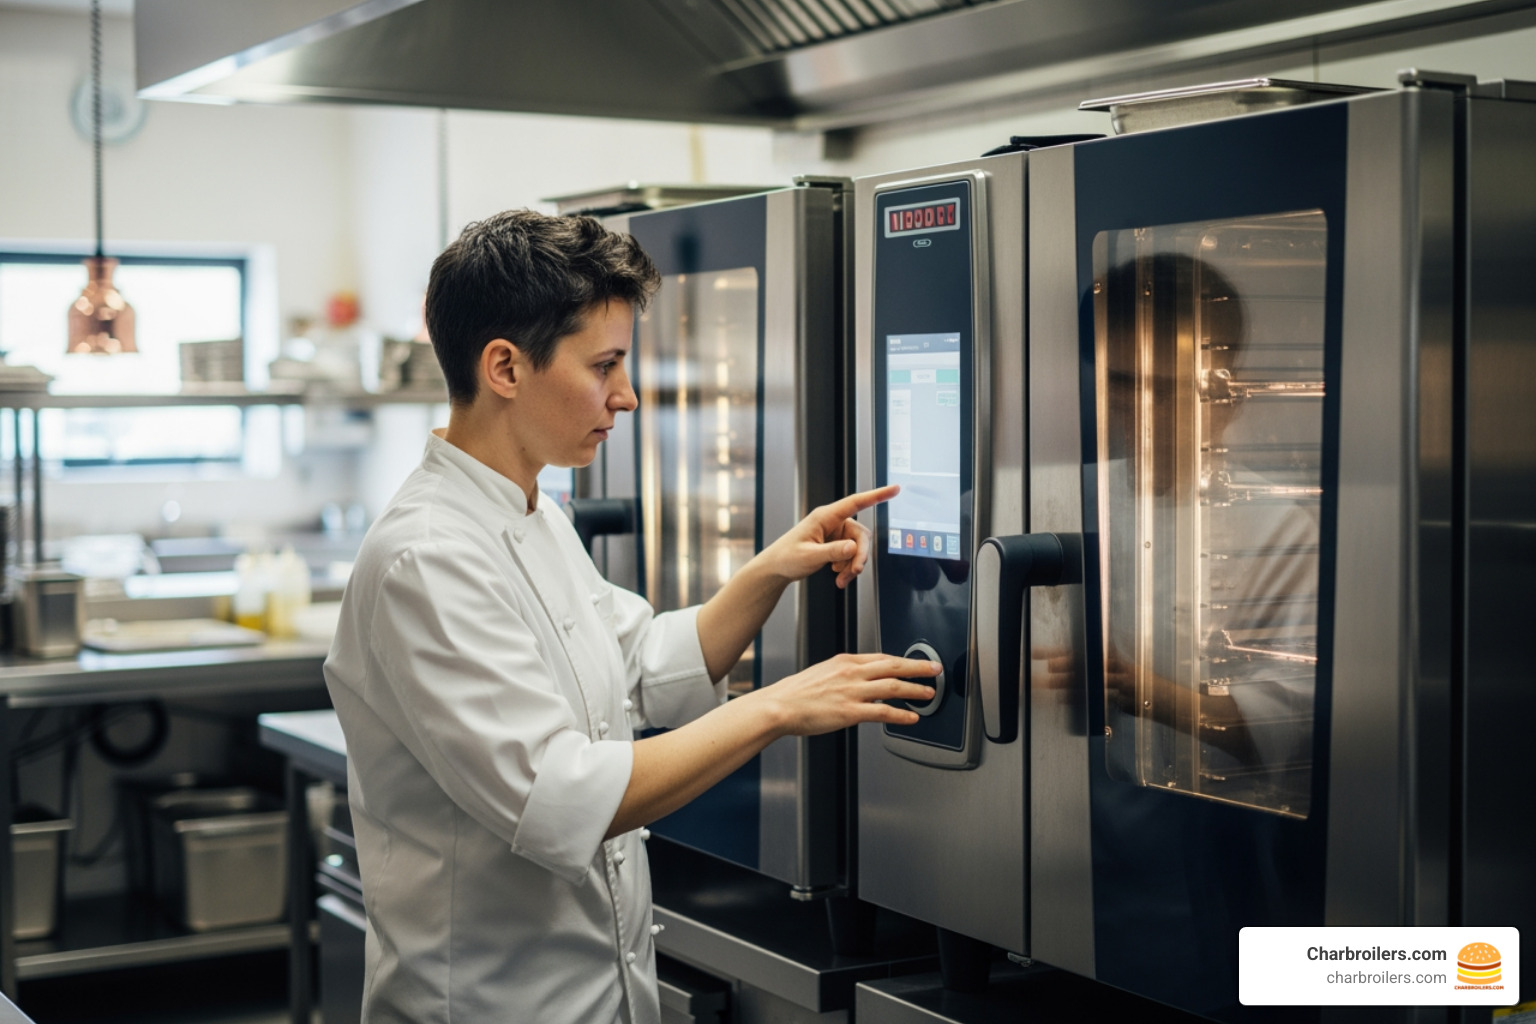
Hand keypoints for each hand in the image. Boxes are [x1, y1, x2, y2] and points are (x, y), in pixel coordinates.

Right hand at [747, 652, 939, 734]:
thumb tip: (857, 682)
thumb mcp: (821, 674)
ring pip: (893, 686)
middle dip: (918, 667)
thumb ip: (842, 676)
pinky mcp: (851, 712)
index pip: (881, 657)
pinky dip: (901, 714)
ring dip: (915, 689)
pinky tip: (912, 718)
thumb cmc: (795, 694)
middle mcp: (852, 672)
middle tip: (934, 669)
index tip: (914, 662)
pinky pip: (884, 712)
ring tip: (928, 693)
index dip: (902, 659)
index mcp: (844, 661)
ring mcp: (853, 692)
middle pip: (893, 665)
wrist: (779, 706)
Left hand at [762, 484, 897, 589]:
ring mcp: (834, 534)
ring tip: (840, 579)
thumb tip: (853, 548)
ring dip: (852, 565)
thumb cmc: (787, 557)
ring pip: (857, 548)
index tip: (894, 489)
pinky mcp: (834, 545)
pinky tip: (837, 576)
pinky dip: (847, 567)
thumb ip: (833, 552)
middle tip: (854, 572)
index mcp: (825, 517)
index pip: (855, 502)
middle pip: (860, 534)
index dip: (877, 495)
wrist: (776, 569)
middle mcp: (832, 522)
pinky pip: (850, 555)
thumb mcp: (810, 556)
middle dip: (859, 555)